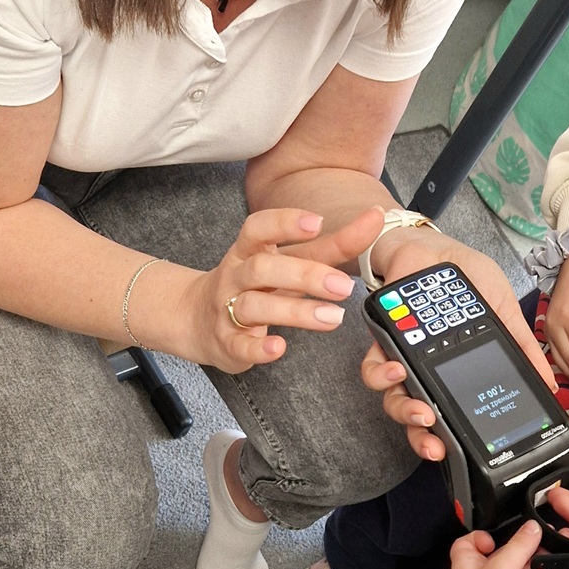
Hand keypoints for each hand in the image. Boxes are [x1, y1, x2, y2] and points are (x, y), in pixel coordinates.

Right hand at [178, 205, 386, 373]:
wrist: (195, 318)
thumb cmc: (252, 286)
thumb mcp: (286, 262)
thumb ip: (329, 247)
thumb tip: (373, 220)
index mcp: (249, 251)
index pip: (260, 228)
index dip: (286, 223)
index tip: (317, 222)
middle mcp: (236, 276)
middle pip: (263, 268)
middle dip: (305, 274)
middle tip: (345, 285)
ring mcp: (227, 309)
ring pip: (254, 306)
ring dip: (295, 311)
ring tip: (333, 318)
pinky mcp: (226, 342)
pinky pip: (238, 344)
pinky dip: (258, 348)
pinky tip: (278, 348)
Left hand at [362, 231, 555, 463]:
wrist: (434, 248)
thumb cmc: (467, 279)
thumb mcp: (505, 312)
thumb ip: (524, 347)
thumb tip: (550, 383)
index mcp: (456, 372)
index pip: (451, 415)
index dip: (450, 441)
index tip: (457, 454)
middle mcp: (426, 373)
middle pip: (418, 418)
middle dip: (424, 438)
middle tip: (435, 445)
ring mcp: (403, 359)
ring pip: (394, 400)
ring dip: (405, 411)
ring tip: (421, 409)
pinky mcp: (382, 340)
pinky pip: (374, 368)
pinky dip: (382, 374)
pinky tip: (398, 369)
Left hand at [448, 522, 549, 568]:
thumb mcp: (501, 567)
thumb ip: (520, 545)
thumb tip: (533, 526)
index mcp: (470, 563)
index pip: (471, 542)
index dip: (484, 536)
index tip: (499, 536)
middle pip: (506, 552)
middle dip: (523, 546)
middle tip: (541, 537)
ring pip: (524, 568)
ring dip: (535, 564)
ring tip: (544, 559)